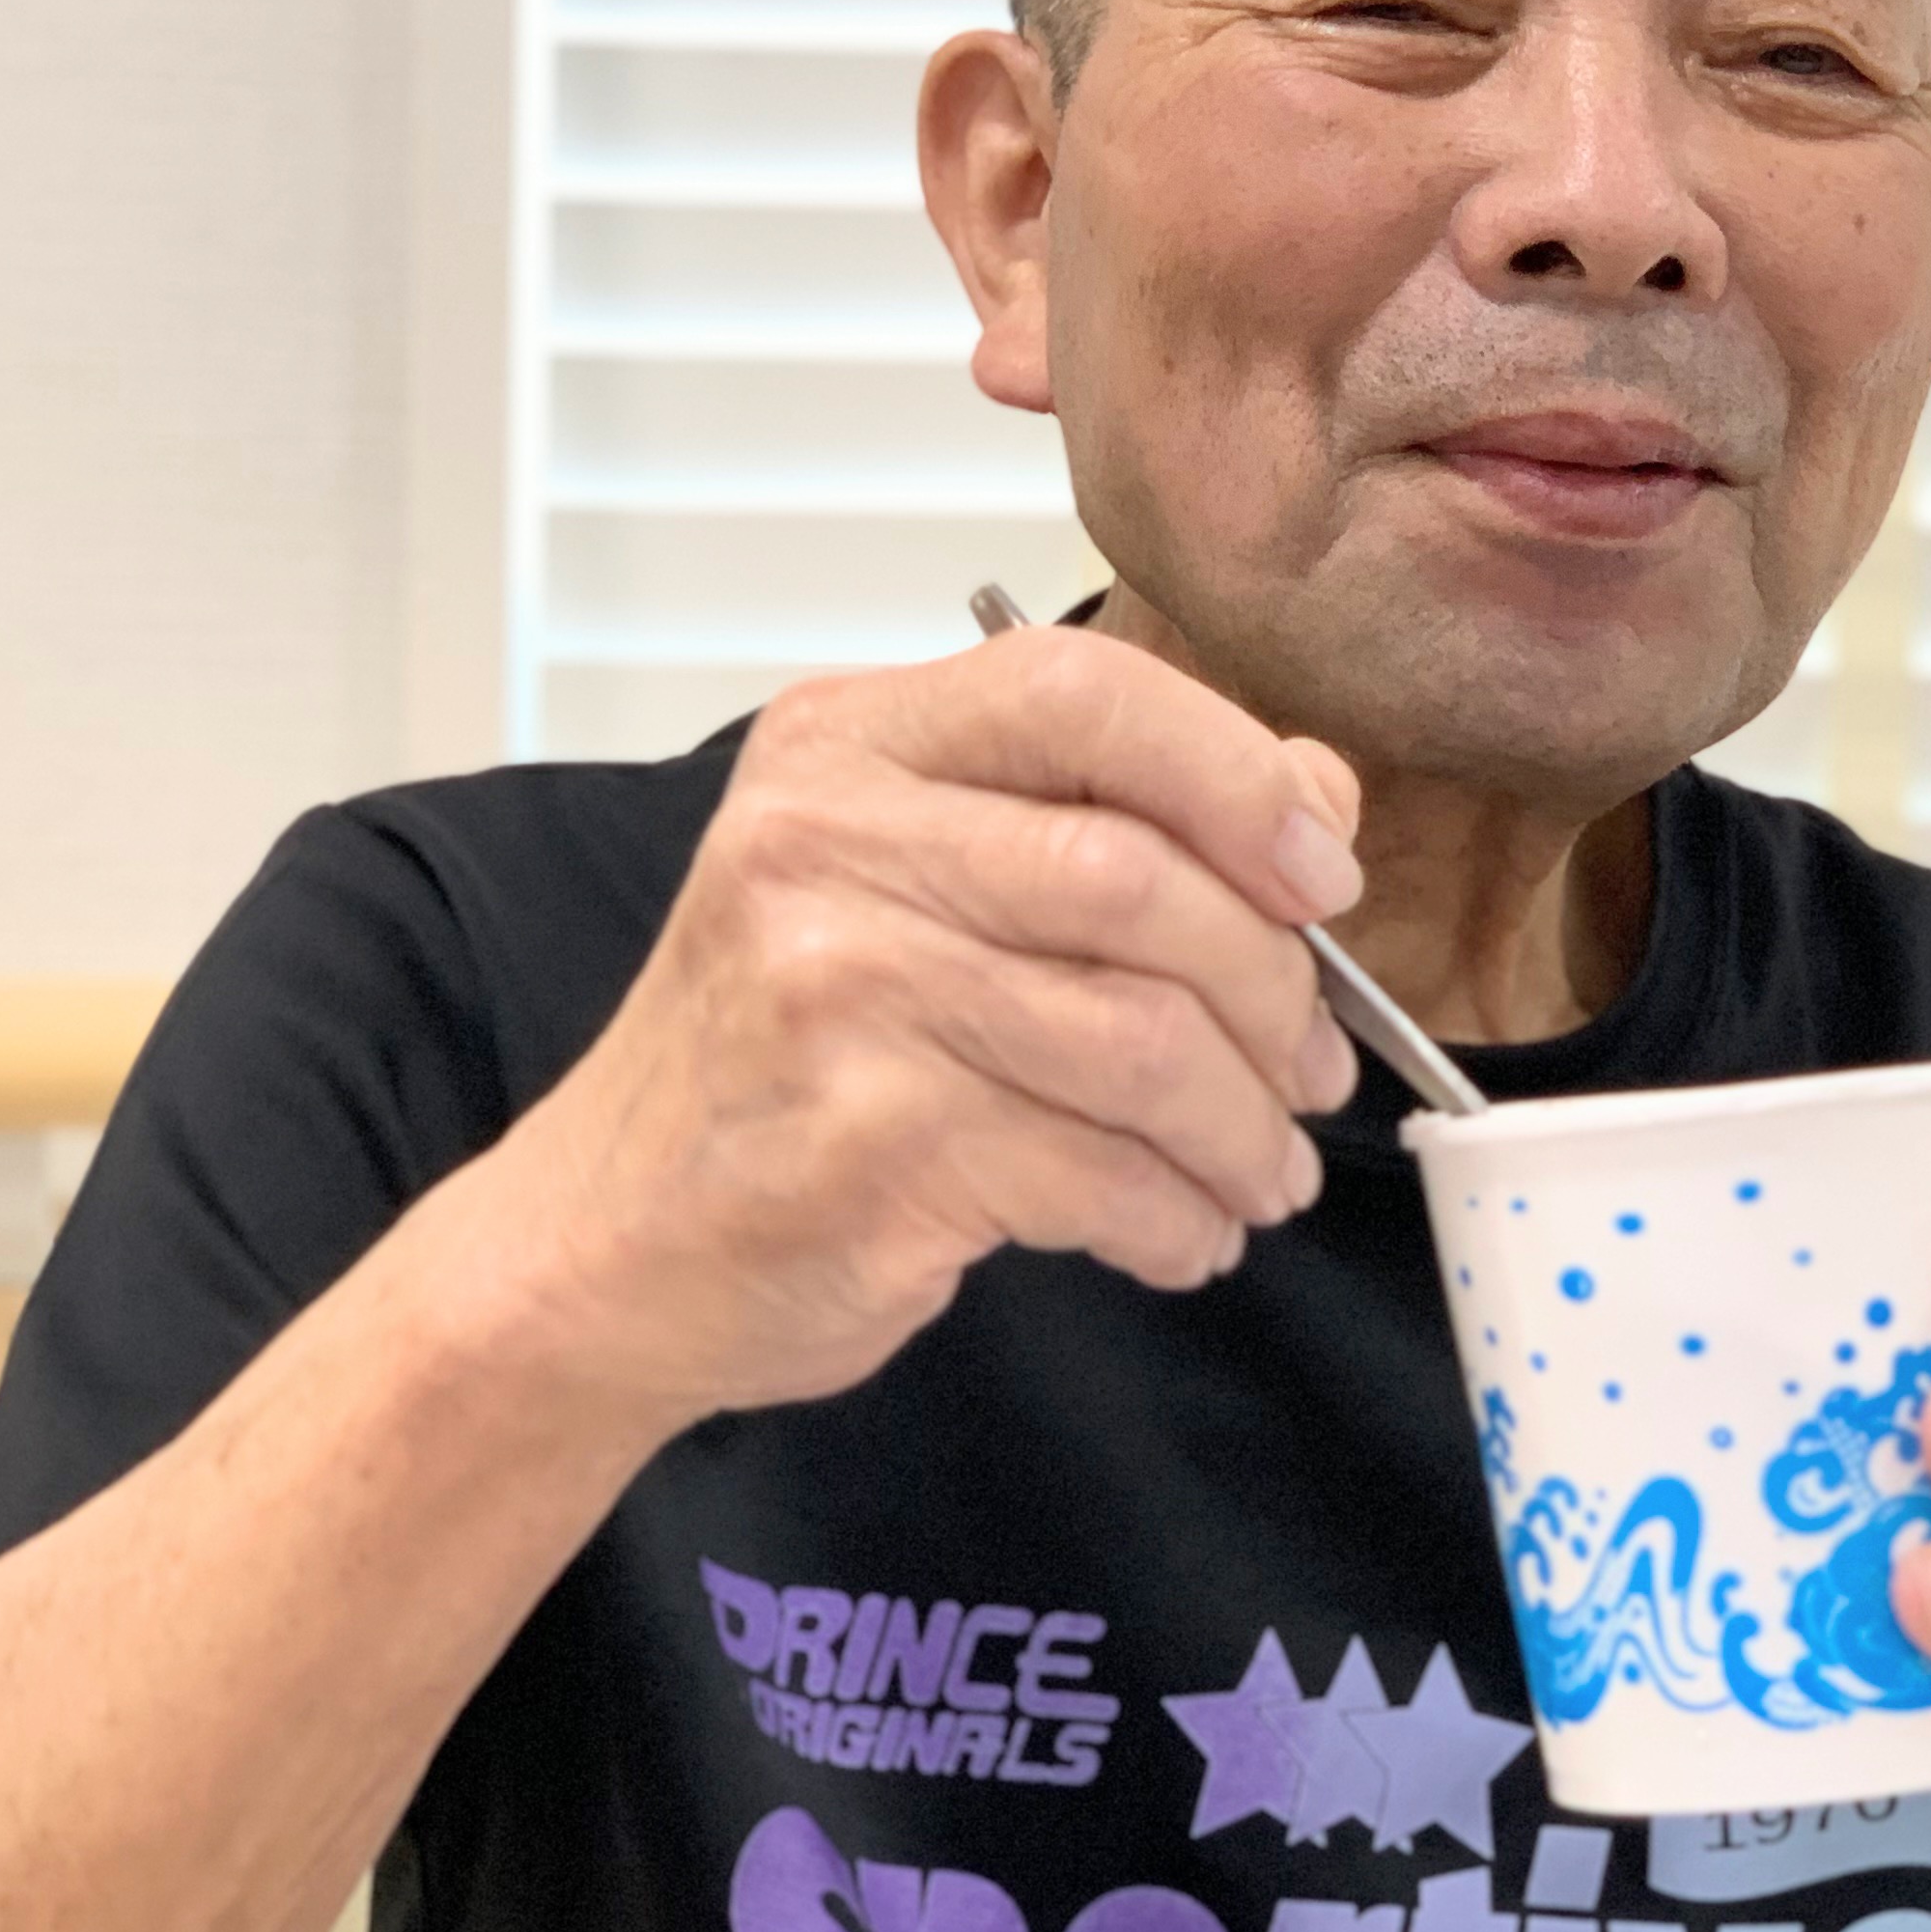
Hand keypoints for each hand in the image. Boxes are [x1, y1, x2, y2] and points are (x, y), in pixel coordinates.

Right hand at [482, 625, 1365, 1421]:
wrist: (606, 1242)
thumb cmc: (786, 1055)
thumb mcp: (912, 883)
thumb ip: (1102, 815)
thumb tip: (1319, 800)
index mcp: (846, 742)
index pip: (1083, 689)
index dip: (1239, 776)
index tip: (1324, 878)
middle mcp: (826, 843)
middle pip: (1141, 882)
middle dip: (1276, 993)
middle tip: (1316, 1066)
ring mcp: (837, 993)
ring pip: (1144, 1041)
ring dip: (1244, 1126)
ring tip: (1263, 1170)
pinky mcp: (866, 1144)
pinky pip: (1102, 1173)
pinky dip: (1178, 1217)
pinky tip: (1184, 1233)